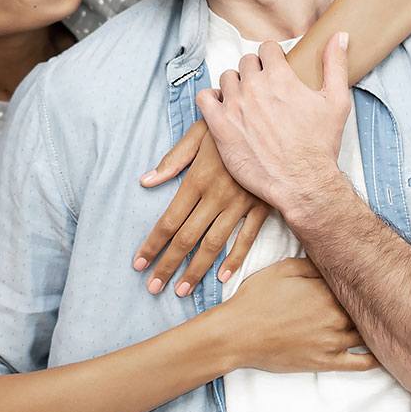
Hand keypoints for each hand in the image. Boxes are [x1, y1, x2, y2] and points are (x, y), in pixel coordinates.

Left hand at [133, 120, 270, 295]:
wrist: (272, 121)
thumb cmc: (229, 124)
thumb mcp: (198, 133)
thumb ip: (172, 160)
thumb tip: (146, 181)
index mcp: (197, 179)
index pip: (168, 221)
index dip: (152, 245)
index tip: (138, 265)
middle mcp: (216, 196)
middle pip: (186, 238)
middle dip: (168, 266)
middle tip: (153, 288)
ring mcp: (240, 204)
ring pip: (214, 244)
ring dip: (196, 270)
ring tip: (181, 291)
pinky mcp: (262, 206)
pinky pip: (247, 237)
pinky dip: (235, 259)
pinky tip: (222, 277)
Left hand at [196, 34, 350, 213]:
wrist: (302, 183)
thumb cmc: (320, 145)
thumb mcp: (337, 101)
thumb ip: (335, 64)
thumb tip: (340, 36)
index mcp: (280, 76)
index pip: (267, 49)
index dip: (273, 58)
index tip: (276, 70)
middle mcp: (254, 86)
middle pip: (246, 62)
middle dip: (255, 72)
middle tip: (264, 91)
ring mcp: (235, 106)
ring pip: (227, 78)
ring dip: (236, 85)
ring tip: (246, 102)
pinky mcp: (220, 126)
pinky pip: (204, 98)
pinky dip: (211, 99)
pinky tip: (224, 109)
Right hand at [225, 258, 376, 373]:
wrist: (237, 334)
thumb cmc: (255, 299)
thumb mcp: (282, 269)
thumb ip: (312, 264)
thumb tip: (334, 260)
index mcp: (326, 291)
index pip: (355, 285)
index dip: (362, 282)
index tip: (372, 278)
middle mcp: (335, 316)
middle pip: (364, 309)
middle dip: (372, 303)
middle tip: (384, 299)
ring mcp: (333, 341)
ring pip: (365, 333)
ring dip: (375, 327)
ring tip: (389, 321)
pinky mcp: (327, 362)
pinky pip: (360, 363)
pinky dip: (375, 359)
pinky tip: (384, 354)